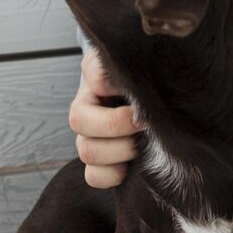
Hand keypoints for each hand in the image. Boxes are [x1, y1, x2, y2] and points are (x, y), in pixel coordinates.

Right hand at [68, 41, 142, 188]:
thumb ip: (144, 55)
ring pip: (85, 150)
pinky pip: (92, 176)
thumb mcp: (146, 59)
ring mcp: (88, 135)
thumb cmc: (150, 76)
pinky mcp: (98, 162)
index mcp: (96, 76)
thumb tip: (153, 56)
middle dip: (115, 125)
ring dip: (117, 151)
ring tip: (141, 144)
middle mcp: (86, 105)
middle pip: (78, 119)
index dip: (112, 85)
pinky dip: (111, 174)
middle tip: (144, 122)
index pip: (93, 76)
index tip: (138, 90)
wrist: (153, 96)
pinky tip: (130, 167)